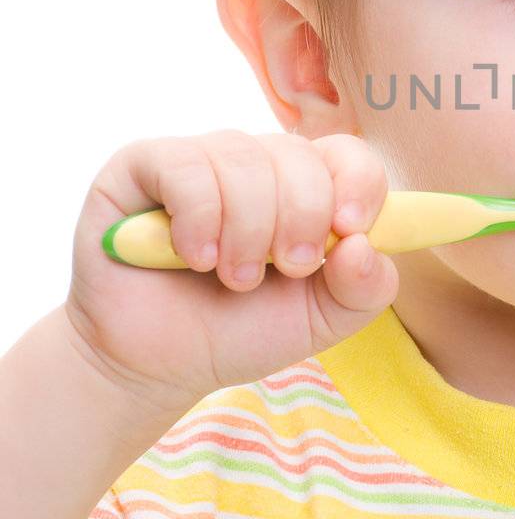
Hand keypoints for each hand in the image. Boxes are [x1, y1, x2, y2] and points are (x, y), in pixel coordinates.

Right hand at [63, 129, 399, 415]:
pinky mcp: (144, 164)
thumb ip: (367, 288)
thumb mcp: (321, 320)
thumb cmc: (238, 331)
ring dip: (247, 231)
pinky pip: (186, 167)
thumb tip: (365, 244)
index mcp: (303, 188)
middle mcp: (254, 163)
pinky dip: (199, 218)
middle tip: (284, 271)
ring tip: (232, 278)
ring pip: (245, 160)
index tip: (349, 231)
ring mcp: (200, 159)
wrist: (156, 364)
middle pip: (299, 155)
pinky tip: (194, 256)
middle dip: (301, 221)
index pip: (347, 154)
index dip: (358, 186)